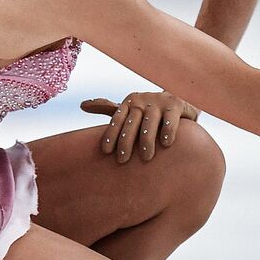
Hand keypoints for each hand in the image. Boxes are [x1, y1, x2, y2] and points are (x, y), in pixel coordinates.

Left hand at [80, 91, 200, 163]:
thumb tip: (82, 105)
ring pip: (150, 122)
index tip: (106, 152)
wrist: (178, 100)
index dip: (110, 134)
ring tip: (146, 157)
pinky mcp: (176, 105)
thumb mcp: (129, 109)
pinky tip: (166, 144)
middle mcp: (142, 100)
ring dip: (147, 140)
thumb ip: (108, 109)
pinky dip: (168, 131)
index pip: (116, 119)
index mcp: (129, 102)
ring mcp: (159, 102)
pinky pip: (171, 119)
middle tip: (122, 160)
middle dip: (126, 141)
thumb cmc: (148, 111)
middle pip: (131, 122)